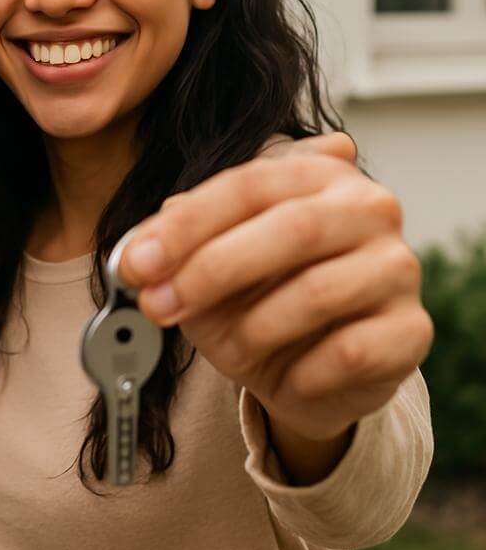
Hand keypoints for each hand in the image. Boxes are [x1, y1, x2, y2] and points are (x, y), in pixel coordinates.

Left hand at [117, 133, 432, 477]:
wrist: (311, 372)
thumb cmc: (256, 298)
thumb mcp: (207, 264)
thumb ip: (178, 243)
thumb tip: (141, 245)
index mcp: (315, 173)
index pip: (247, 184)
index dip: (186, 225)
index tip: (137, 261)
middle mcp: (367, 209)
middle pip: (288, 228)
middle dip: (209, 270)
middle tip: (157, 304)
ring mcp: (397, 267)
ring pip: (316, 293)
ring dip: (250, 329)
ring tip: (224, 349)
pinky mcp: (413, 331)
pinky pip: (348, 353)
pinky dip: (298, 371)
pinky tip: (283, 376)